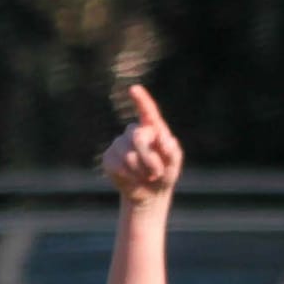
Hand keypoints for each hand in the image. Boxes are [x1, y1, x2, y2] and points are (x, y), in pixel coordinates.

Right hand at [101, 85, 183, 204]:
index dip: (141, 100)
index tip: (134, 89)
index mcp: (151, 128)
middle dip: (149, 159)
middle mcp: (134, 132)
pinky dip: (130, 177)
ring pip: (129, 156)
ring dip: (141, 171)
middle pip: (138, 138)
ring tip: (146, 176)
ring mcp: (119, 144)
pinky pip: (119, 166)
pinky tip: (133, 179)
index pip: (147, 111)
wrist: (149, 194)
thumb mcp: (174, 164)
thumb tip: (165, 140)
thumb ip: (173, 152)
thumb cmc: (164, 175)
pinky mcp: (109, 158)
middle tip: (156, 172)